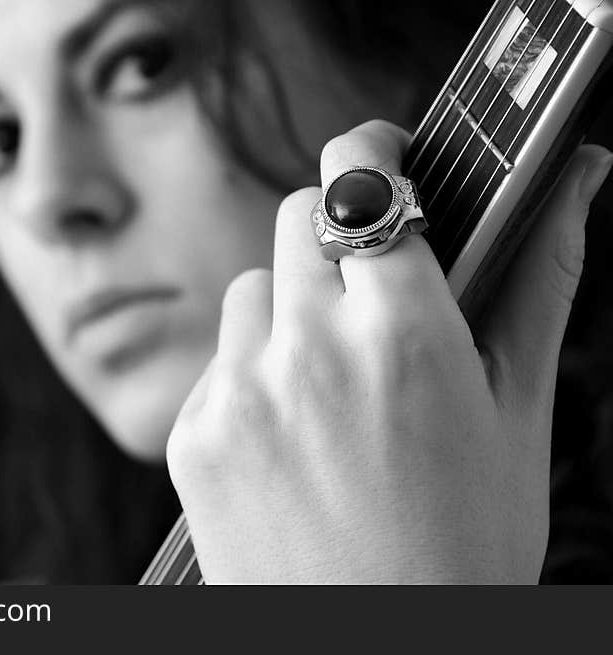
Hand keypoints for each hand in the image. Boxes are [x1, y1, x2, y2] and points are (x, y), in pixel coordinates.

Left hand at [166, 120, 612, 582]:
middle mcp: (310, 349)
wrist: (374, 649)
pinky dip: (250, 377)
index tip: (382, 157)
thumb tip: (577, 181)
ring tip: (328, 380)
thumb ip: (538, 283)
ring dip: (288, 311)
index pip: (366, 181)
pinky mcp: (192, 435)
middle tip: (367, 289)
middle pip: (300, 216)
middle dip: (336, 235)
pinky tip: (289, 433)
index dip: (375, 156)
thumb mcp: (519, 416)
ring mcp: (240, 393)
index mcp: (405, 333)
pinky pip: (216, 364)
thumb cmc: (464, 544)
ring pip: (252, 290)